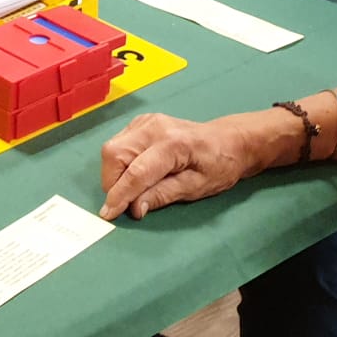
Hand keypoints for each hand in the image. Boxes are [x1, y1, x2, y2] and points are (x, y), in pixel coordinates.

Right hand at [100, 112, 266, 220]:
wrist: (229, 140)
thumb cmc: (219, 165)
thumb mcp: (196, 188)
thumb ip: (163, 196)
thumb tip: (134, 208)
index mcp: (173, 144)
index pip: (136, 172)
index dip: (119, 195)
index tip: (108, 215)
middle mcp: (154, 127)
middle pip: (114, 154)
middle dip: (112, 183)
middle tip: (124, 203)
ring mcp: (146, 121)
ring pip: (112, 148)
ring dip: (114, 173)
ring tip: (131, 189)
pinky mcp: (141, 122)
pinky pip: (118, 143)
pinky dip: (119, 162)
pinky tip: (135, 171)